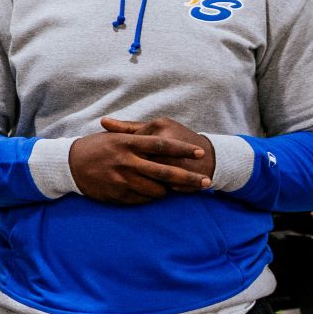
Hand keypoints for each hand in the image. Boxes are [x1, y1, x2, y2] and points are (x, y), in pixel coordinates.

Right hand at [69, 124, 211, 204]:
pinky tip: (151, 193)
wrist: (68, 165)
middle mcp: (126, 161)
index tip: (200, 152)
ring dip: (167, 190)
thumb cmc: (95, 148)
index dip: (183, 149)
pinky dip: (150, 197)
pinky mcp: (117, 194)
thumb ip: (136, 137)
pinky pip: (142, 199)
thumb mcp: (114, 137)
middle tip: (206, 181)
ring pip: (156, 189)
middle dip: (189, 178)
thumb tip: (160, 140)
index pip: (161, 145)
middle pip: (165, 171)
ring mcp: (122, 179)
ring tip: (172, 188)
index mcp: (127, 143)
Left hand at [99, 116, 215, 179]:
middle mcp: (167, 140)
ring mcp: (176, 159)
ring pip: (149, 173)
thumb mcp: (155, 129)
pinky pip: (162, 185)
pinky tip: (146, 192)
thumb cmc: (175, 140)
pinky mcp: (184, 175)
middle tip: (122, 172)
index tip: (123, 159)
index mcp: (159, 126)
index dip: (126, 153)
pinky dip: (154, 188)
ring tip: (131, 183)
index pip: (132, 141)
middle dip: (132, 168)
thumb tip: (102, 121)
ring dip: (142, 179)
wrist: (211, 157)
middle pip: (139, 158)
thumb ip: (128, 128)